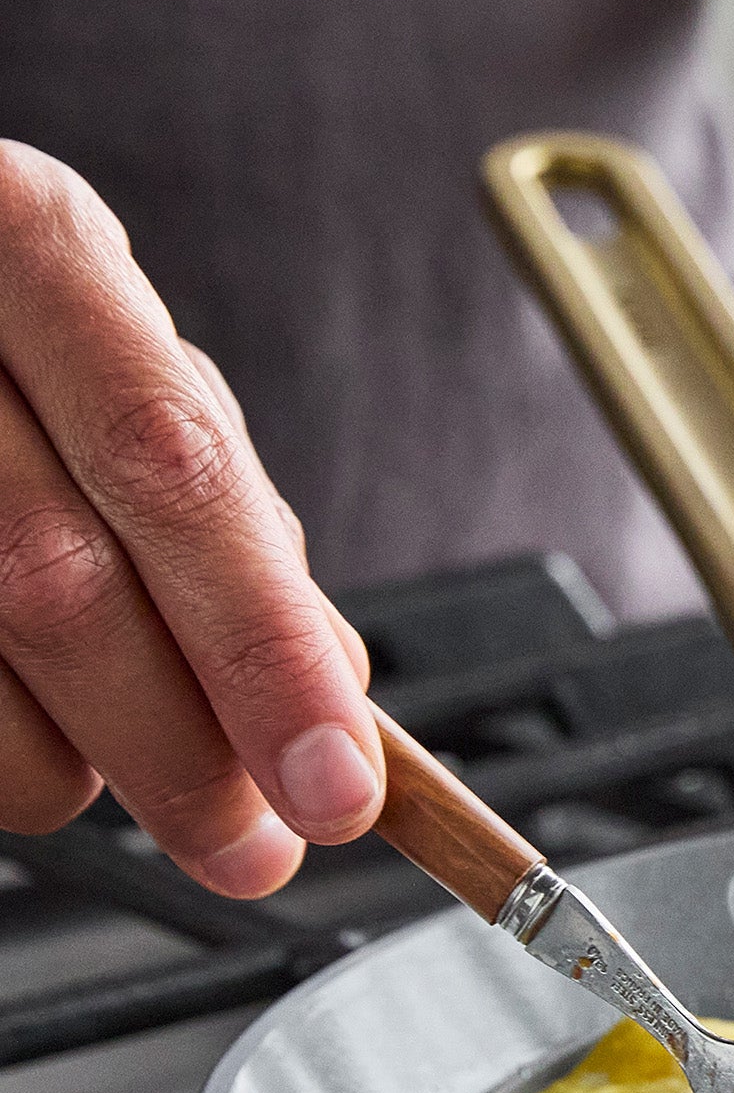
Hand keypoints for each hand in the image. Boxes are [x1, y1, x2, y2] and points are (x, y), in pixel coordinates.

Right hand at [0, 143, 383, 895]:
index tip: (340, 785)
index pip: (172, 471)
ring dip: (76, 764)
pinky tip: (36, 734)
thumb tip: (336, 682)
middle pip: (58, 583)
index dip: (262, 647)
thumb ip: (223, 509)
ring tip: (128, 761)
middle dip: (184, 751)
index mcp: (30, 243)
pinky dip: (4, 754)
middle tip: (256, 849)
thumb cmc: (4, 344)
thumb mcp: (119, 366)